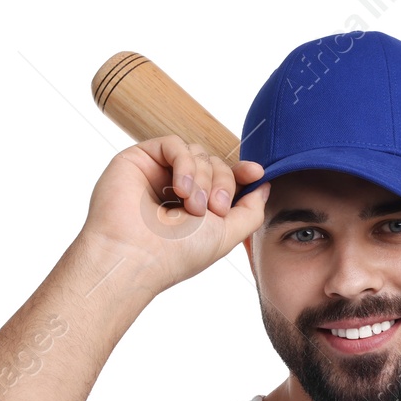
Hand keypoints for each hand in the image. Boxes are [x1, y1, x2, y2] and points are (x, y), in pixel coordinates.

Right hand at [79, 135, 269, 293]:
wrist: (136, 257)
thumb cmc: (178, 253)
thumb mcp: (227, 235)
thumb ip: (251, 210)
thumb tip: (264, 184)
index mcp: (194, 207)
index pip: (222, 178)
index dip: (241, 172)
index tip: (256, 172)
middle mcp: (174, 189)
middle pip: (214, 163)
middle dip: (222, 182)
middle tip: (214, 208)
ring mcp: (156, 173)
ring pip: (197, 153)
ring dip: (203, 177)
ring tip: (192, 205)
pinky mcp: (138, 159)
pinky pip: (174, 144)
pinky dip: (185, 162)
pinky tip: (180, 188)